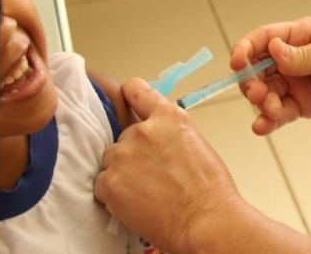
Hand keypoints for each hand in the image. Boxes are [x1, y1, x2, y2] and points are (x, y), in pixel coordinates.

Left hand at [94, 78, 245, 253]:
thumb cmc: (209, 189)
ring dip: (122, 172)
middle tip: (152, 174)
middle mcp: (143, 130)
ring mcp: (124, 155)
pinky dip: (113, 193)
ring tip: (145, 191)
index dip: (129, 95)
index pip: (136, 90)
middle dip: (133, 152)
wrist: (205, 220)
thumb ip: (170, 132)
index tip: (125, 101)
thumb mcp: (194, 143)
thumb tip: (157, 138)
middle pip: (124, 136)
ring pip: (112, 160)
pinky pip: (102, 183)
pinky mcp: (110, 181)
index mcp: (169, 116)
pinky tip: (135, 202)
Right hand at [230, 16, 310, 134]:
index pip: (263, 38)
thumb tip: (273, 50)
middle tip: (258, 93)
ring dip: (262, 102)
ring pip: (266, 92)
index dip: (245, 48)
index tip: (237, 62)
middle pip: (257, 67)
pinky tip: (261, 126)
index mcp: (300, 35)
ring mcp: (295, 82)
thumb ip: (302, 56)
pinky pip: (278, 113)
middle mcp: (292, 58)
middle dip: (251, 81)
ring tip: (271, 110)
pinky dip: (268, 120)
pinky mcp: (301, 105)